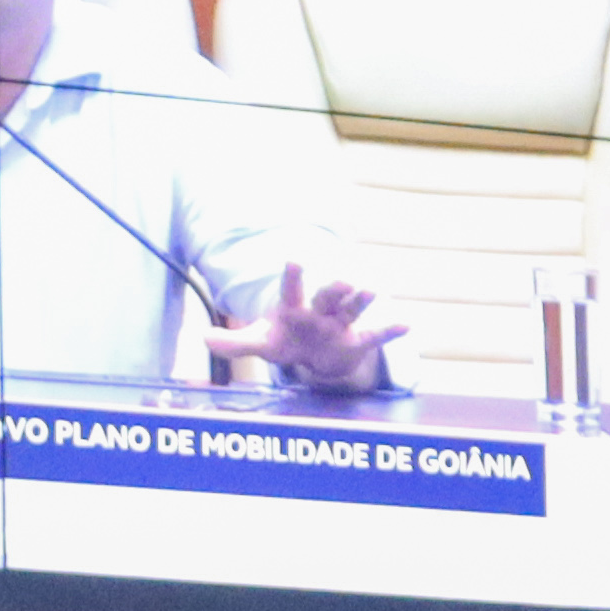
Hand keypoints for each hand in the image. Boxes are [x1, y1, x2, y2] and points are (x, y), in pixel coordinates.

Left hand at [207, 268, 391, 391]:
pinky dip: (390, 331)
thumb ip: (234, 343)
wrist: (314, 353)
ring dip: (363, 299)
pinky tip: (406, 324)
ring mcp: (340, 323)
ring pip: (353, 308)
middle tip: (341, 277)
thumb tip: (203, 339)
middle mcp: (320, 309)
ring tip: (373, 289)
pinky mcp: (357, 340)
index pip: (292, 288)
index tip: (295, 257)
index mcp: (293, 307)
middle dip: (335, 286)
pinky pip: (374, 336)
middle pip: (328, 294)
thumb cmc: (287, 341)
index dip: (294, 275)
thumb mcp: (260, 343)